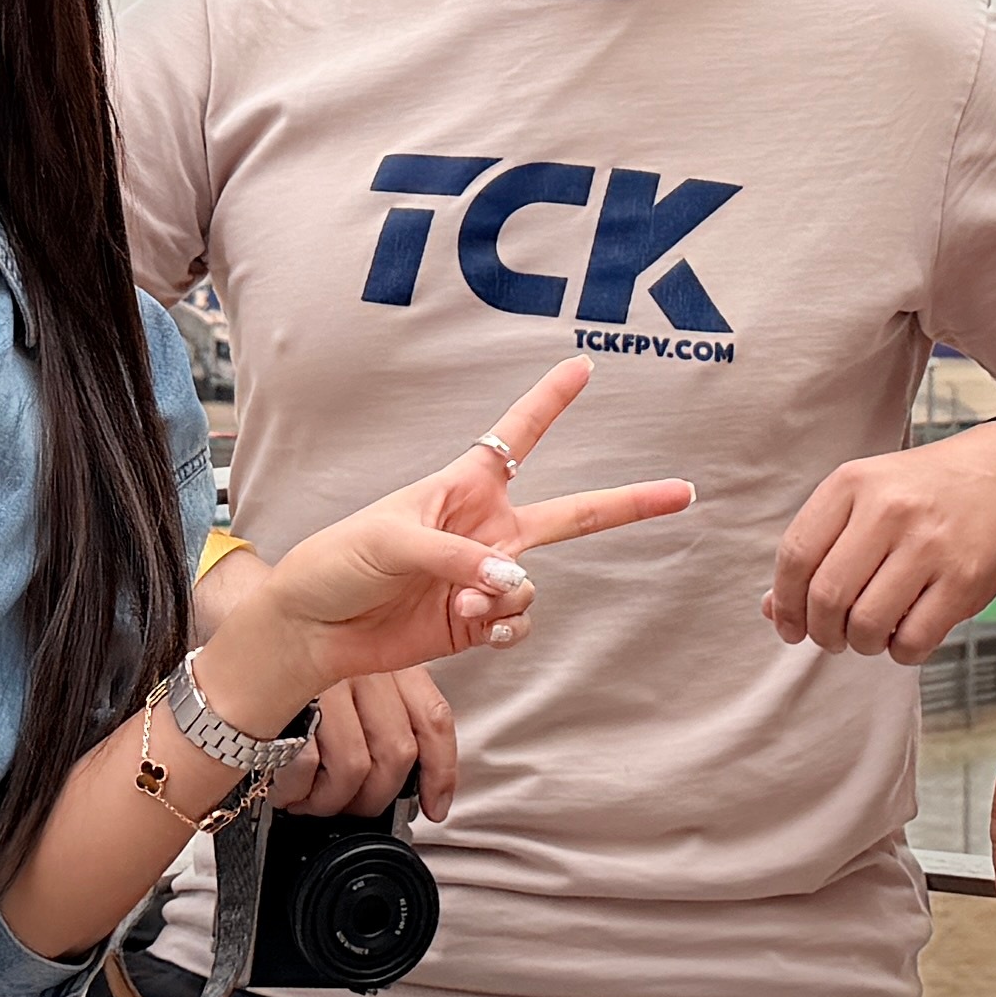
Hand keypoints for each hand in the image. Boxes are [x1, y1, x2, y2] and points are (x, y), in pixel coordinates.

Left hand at [198, 356, 687, 732]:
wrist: (311, 628)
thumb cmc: (339, 562)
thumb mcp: (391, 541)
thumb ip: (459, 559)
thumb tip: (514, 584)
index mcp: (462, 486)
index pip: (517, 435)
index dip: (551, 401)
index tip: (585, 367)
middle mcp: (485, 528)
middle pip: (573, 512)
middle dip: (629, 504)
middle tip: (684, 491)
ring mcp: (484, 577)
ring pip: (535, 584)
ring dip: (508, 596)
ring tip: (465, 604)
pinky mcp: (476, 622)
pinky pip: (519, 622)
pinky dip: (505, 627)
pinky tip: (475, 628)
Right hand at [282, 665, 456, 816]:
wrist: (241, 612)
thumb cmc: (295, 649)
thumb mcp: (353, 669)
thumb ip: (382, 711)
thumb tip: (403, 780)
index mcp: (392, 662)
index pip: (433, 720)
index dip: (441, 773)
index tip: (435, 806)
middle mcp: (366, 669)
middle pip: (395, 754)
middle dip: (375, 798)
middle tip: (351, 805)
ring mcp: (329, 683)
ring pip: (355, 767)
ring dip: (332, 801)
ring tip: (312, 802)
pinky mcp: (290, 697)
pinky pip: (307, 764)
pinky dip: (297, 791)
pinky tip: (287, 791)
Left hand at [766, 421, 995, 661]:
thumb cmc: (925, 490)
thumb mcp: (865, 496)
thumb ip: (818, 546)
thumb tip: (773, 609)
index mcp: (853, 483)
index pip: (795, 555)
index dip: (784, 603)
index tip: (788, 625)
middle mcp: (888, 510)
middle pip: (826, 597)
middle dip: (820, 632)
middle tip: (830, 638)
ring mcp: (929, 545)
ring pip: (866, 624)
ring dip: (860, 643)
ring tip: (869, 634)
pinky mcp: (964, 580)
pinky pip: (913, 641)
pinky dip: (899, 652)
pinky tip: (904, 635)